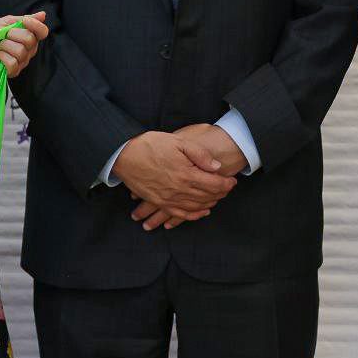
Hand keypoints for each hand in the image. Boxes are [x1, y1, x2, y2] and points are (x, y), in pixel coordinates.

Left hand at [0, 12, 48, 77]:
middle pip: (29, 40)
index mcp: (30, 36)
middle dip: (13, 34)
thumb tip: (42, 14)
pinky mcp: (14, 71)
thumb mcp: (6, 22)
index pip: (43, 32)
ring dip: (5, 46)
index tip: (24, 21)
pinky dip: (2, 56)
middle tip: (4, 35)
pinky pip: (12, 63)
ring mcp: (23, 61)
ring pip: (20, 51)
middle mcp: (30, 50)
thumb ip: (23, 19)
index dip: (36, 25)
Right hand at [131, 123, 247, 229]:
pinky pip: (181, 214)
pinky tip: (202, 212)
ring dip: (210, 203)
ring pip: (197, 207)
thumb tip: (216, 168)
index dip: (227, 183)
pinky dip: (194, 215)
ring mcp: (169, 198)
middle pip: (208, 197)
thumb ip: (200, 154)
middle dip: (221, 193)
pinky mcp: (160, 202)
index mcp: (187, 174)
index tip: (233, 180)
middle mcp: (180, 190)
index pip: (215, 184)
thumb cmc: (150, 145)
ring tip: (218, 198)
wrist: (124, 155)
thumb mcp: (178, 142)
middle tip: (228, 188)